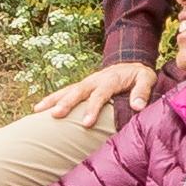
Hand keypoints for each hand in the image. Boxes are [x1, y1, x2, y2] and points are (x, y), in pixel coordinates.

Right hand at [41, 58, 160, 130]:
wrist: (130, 62)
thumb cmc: (138, 74)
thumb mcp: (146, 78)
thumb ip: (142, 91)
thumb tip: (137, 107)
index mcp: (110, 79)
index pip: (100, 94)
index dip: (92, 108)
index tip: (86, 123)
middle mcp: (94, 80)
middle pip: (78, 91)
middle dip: (66, 103)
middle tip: (56, 115)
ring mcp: (86, 83)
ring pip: (67, 90)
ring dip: (53, 100)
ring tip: (39, 111)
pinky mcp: (81, 86)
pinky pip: (64, 92)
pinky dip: (51, 99)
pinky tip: (39, 109)